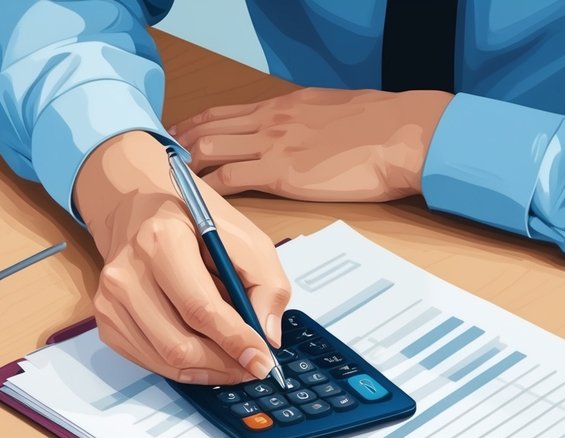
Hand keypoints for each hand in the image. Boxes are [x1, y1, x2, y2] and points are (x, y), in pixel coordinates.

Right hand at [73, 131, 290, 384]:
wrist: (138, 207)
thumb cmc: (193, 222)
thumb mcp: (244, 237)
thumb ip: (266, 284)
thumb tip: (267, 338)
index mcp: (161, 241)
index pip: (199, 308)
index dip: (235, 341)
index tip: (262, 361)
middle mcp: (127, 272)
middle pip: (178, 344)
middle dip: (223, 364)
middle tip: (251, 367)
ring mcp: (110, 298)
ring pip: (164, 360)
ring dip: (206, 370)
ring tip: (232, 363)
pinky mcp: (105, 318)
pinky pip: (147, 361)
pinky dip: (181, 367)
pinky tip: (202, 355)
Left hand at [169, 87, 452, 201]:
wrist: (404, 134)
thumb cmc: (382, 126)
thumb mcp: (334, 112)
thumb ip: (308, 123)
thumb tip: (301, 134)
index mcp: (283, 106)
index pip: (225, 113)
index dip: (196, 124)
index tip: (178, 135)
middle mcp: (271, 121)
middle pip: (208, 128)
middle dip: (180, 145)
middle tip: (160, 161)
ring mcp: (273, 145)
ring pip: (210, 149)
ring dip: (185, 167)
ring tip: (168, 184)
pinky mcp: (281, 172)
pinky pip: (230, 179)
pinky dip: (208, 191)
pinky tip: (197, 203)